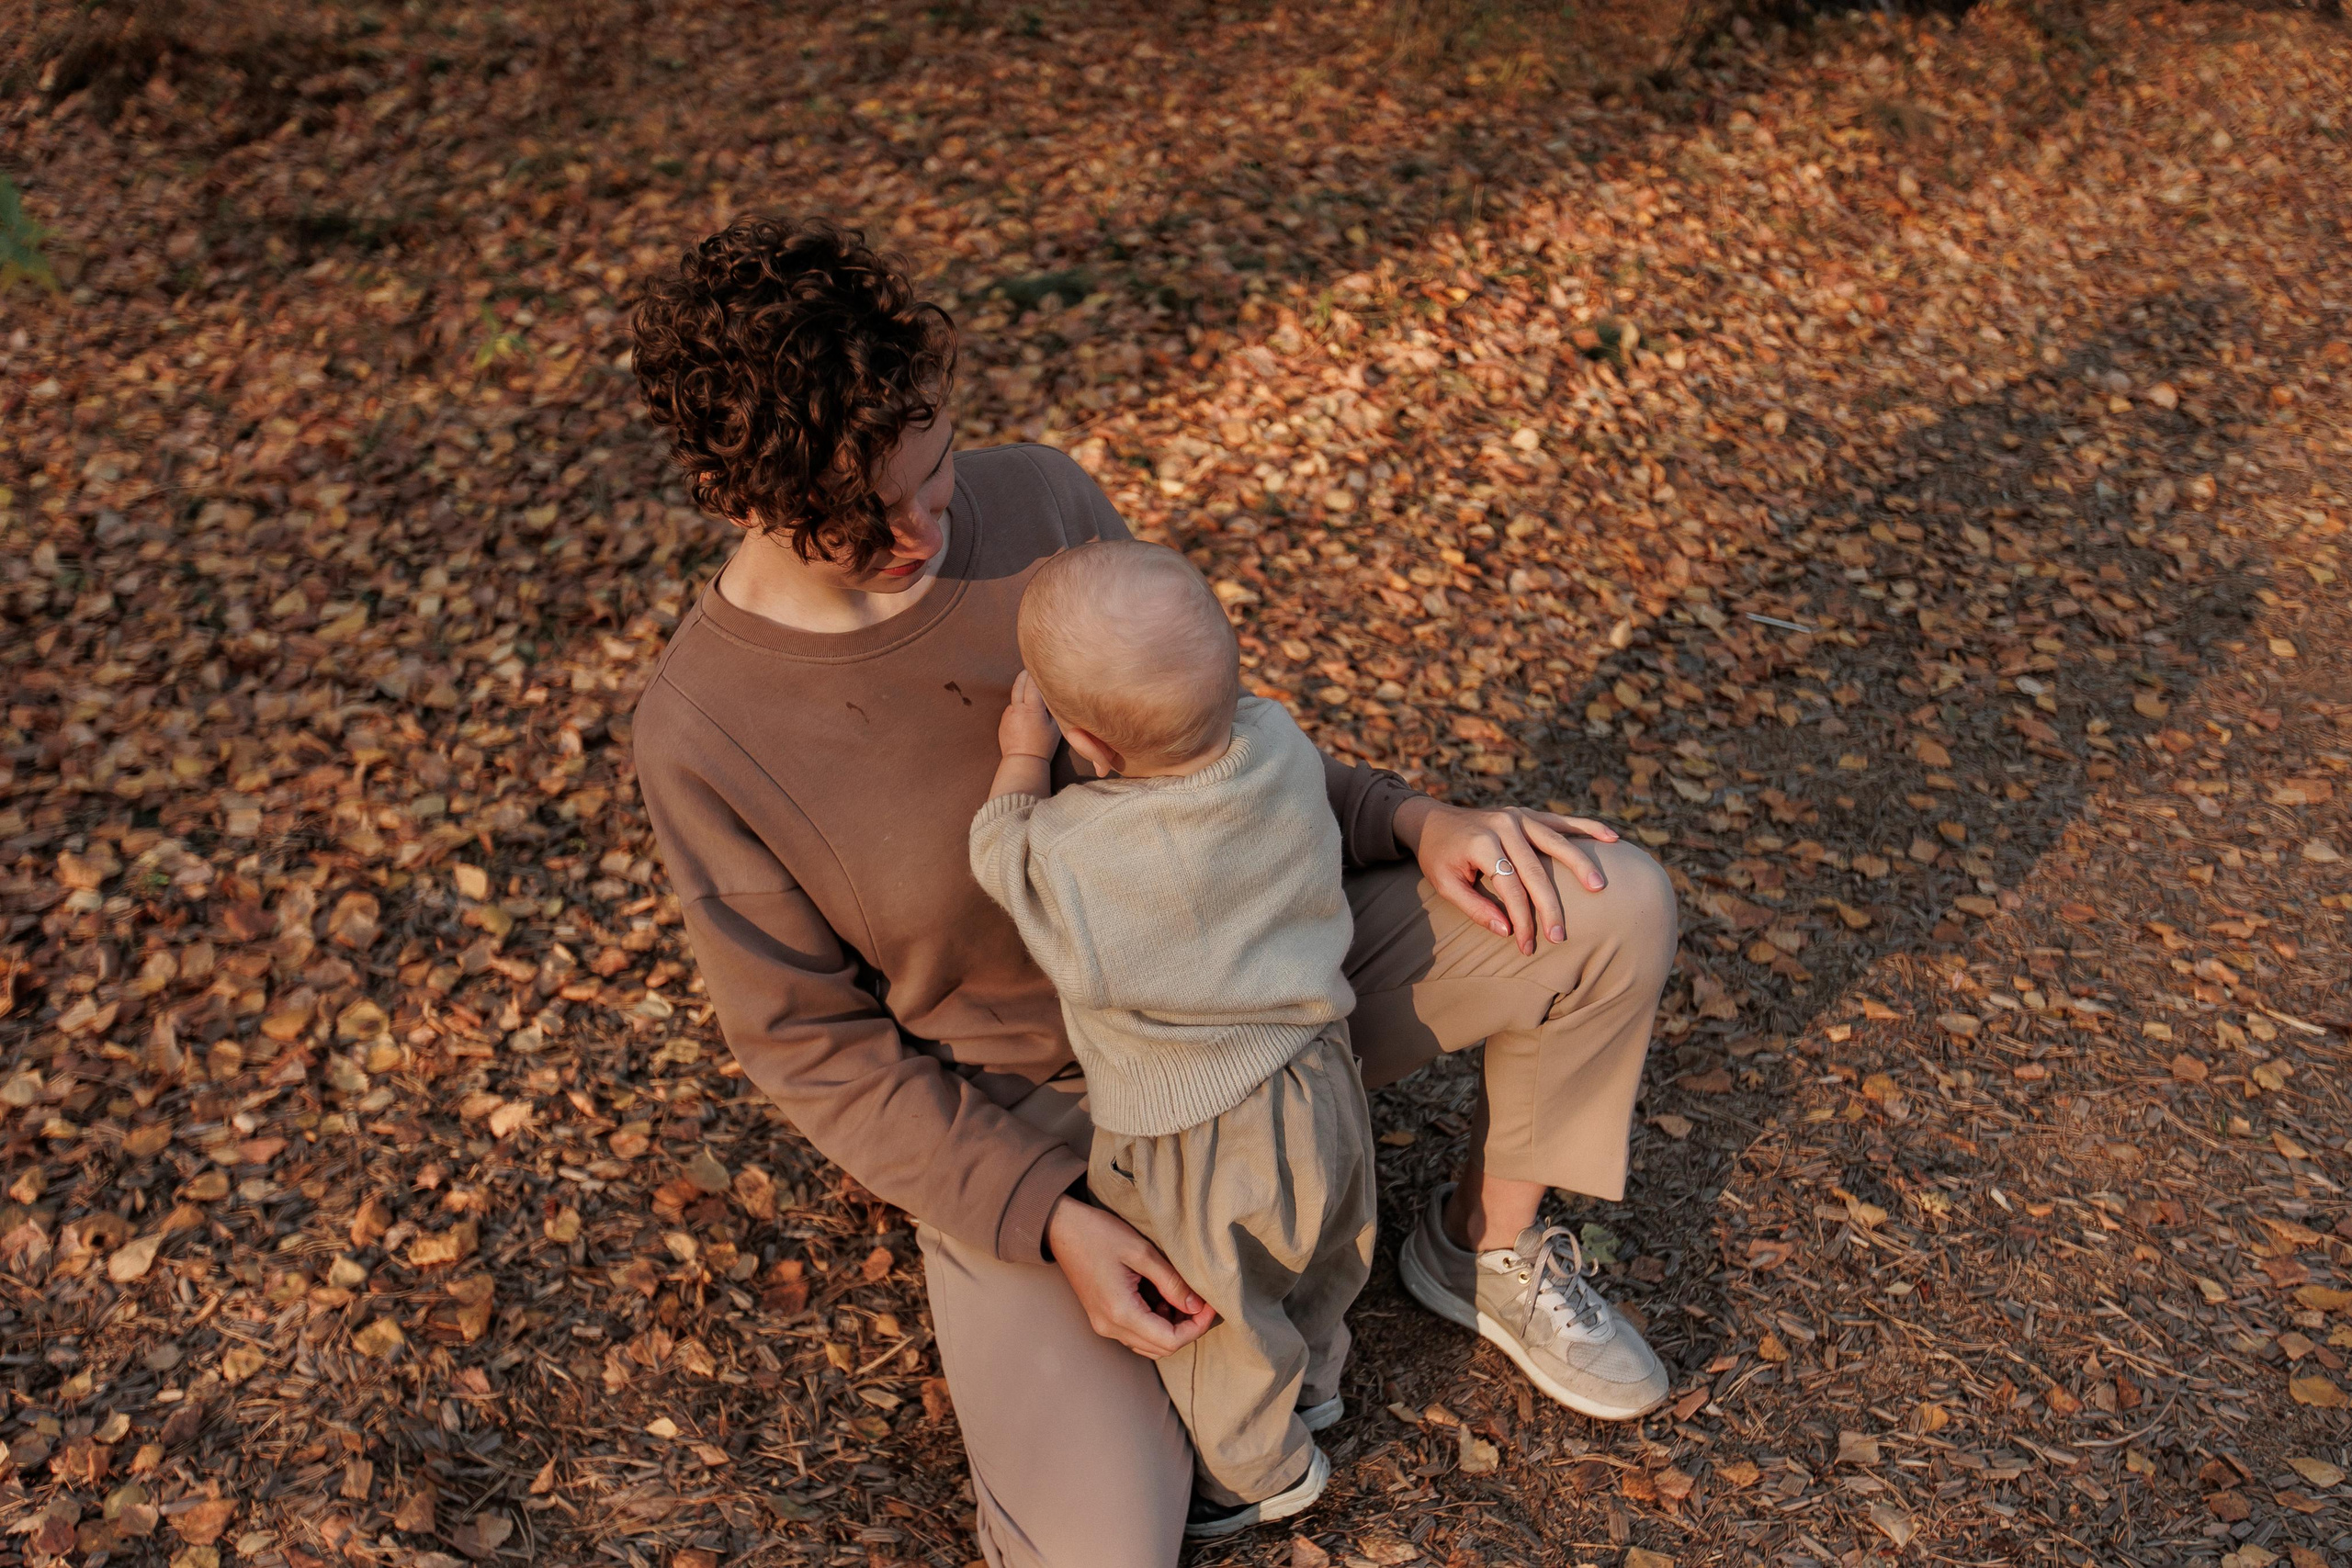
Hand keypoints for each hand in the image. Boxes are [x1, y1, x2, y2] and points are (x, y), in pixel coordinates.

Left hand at [999, 669, 1061, 760]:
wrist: (1023, 761)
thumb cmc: (1043, 745)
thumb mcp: (1055, 726)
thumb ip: (1052, 708)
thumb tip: (1050, 695)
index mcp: (1032, 708)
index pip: (1033, 683)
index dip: (1037, 674)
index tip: (1042, 667)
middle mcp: (1017, 707)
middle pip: (1019, 682)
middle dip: (1026, 673)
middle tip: (1033, 667)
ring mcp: (1008, 713)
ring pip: (1014, 694)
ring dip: (1021, 688)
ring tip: (1030, 685)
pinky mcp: (1003, 720)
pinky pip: (1012, 706)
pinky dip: (1018, 703)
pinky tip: (1025, 709)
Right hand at [1045, 1195, 1216, 1358]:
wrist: (1062, 1228)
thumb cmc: (1099, 1233)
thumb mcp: (1141, 1252)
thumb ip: (1171, 1282)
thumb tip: (1196, 1306)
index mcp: (1120, 1312)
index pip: (1170, 1340)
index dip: (1196, 1327)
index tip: (1211, 1305)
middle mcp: (1110, 1327)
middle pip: (1161, 1348)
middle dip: (1188, 1328)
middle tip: (1202, 1301)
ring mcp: (1103, 1325)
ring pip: (1149, 1345)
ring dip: (1171, 1328)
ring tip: (1181, 1297)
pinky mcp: (1102, 1318)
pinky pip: (1136, 1334)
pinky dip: (1155, 1324)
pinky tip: (1162, 1299)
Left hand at [1393, 796, 1621, 955]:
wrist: (1432, 820)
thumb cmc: (1439, 857)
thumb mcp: (1444, 885)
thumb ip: (1474, 908)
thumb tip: (1506, 931)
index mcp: (1482, 843)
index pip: (1510, 887)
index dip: (1521, 919)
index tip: (1528, 946)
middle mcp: (1504, 825)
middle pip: (1536, 870)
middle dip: (1551, 905)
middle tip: (1560, 936)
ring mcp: (1518, 816)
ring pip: (1557, 842)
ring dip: (1580, 864)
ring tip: (1599, 886)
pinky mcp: (1528, 813)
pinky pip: (1562, 821)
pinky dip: (1588, 827)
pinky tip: (1612, 839)